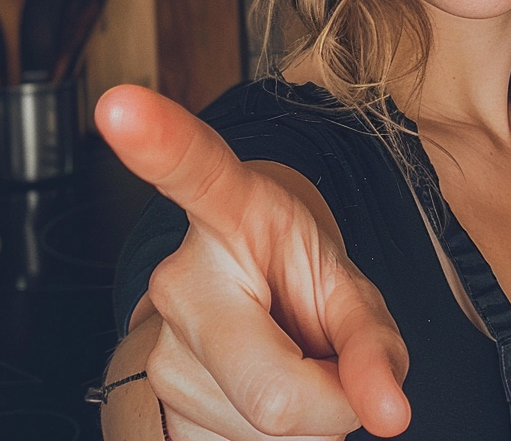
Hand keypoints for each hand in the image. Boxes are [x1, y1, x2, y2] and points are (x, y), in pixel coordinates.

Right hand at [96, 85, 410, 439]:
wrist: (256, 295)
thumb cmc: (303, 276)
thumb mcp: (351, 289)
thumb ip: (374, 343)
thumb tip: (390, 414)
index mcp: (230, 215)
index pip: (195, 173)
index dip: (159, 140)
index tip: (121, 102)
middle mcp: (178, 280)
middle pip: (272, 394)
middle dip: (330, 401)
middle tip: (328, 356)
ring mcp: (154, 349)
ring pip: (260, 437)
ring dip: (302, 422)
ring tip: (288, 362)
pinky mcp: (146, 406)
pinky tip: (262, 393)